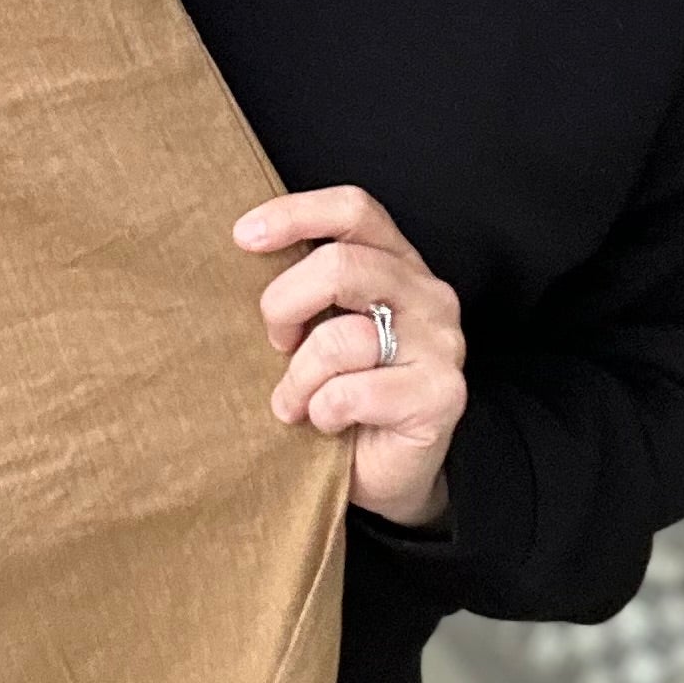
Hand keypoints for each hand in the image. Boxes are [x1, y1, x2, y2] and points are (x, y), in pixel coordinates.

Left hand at [234, 185, 466, 526]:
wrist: (384, 472)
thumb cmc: (342, 392)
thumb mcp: (314, 329)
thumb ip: (301, 291)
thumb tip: (242, 252)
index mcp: (395, 264)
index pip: (354, 210)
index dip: (296, 214)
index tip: (242, 237)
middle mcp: (428, 294)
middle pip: (340, 265)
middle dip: (284, 304)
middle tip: (275, 343)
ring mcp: (442, 343)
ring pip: (341, 338)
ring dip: (298, 379)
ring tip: (294, 403)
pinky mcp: (442, 395)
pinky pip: (354, 392)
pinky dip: (323, 411)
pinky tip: (327, 422)